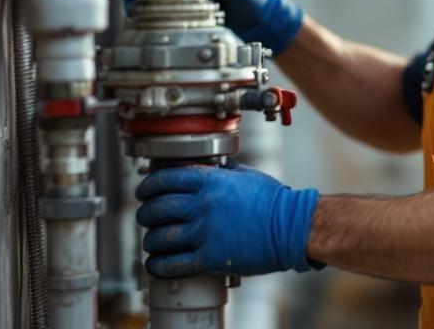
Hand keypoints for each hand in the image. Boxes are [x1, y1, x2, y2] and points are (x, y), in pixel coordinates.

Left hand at [136, 164, 319, 277]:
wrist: (291, 227)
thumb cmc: (272, 200)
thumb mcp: (246, 175)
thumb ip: (224, 171)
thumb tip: (213, 167)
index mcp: (209, 181)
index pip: (165, 180)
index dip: (148, 186)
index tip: (143, 192)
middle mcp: (202, 205)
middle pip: (158, 208)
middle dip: (146, 214)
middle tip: (145, 217)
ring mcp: (205, 232)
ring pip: (162, 237)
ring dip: (151, 241)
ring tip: (151, 242)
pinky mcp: (210, 257)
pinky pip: (175, 263)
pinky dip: (160, 265)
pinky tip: (155, 265)